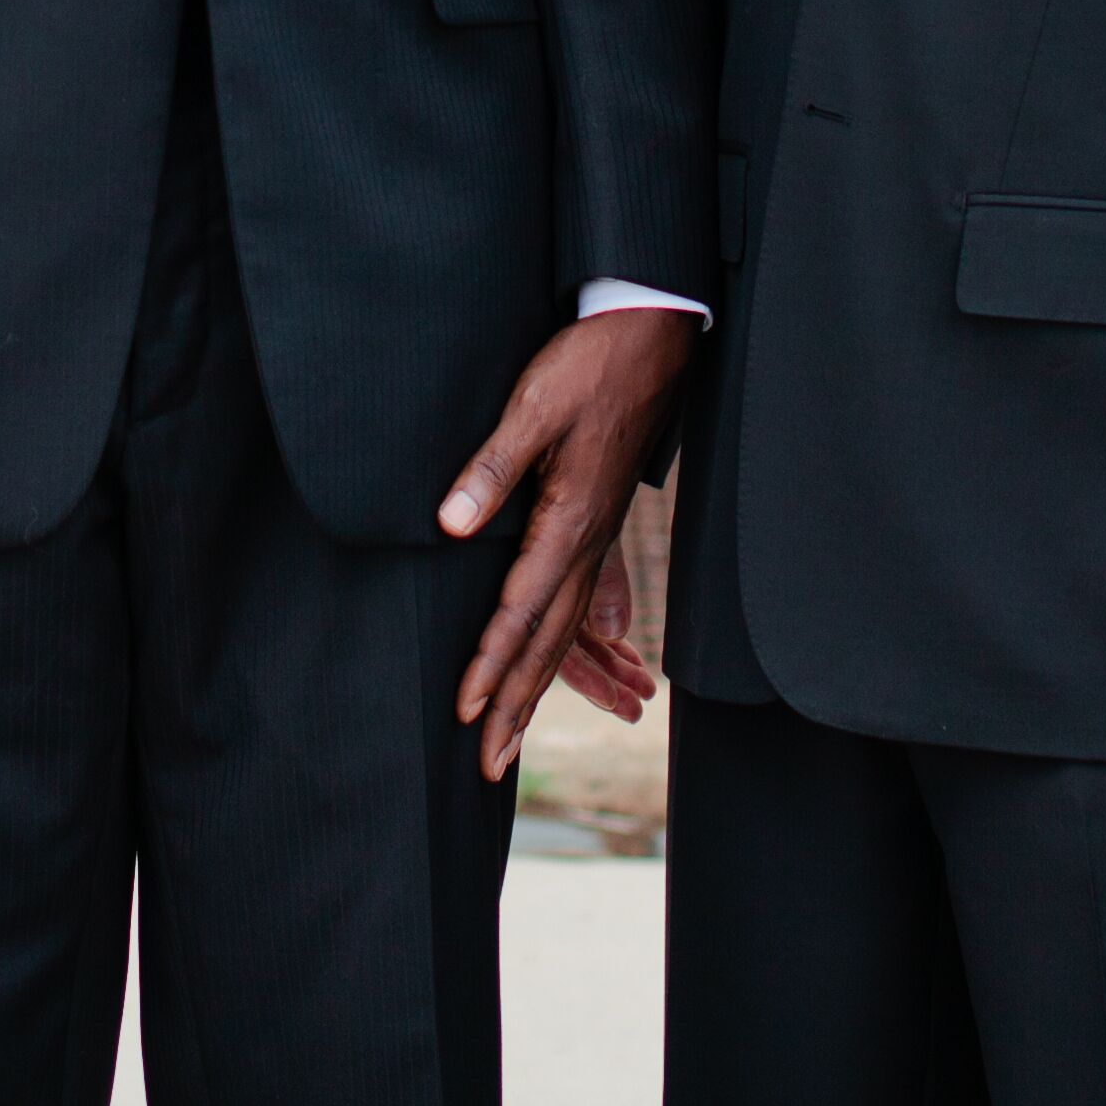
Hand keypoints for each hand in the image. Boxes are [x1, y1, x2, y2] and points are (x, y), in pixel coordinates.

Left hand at [443, 306, 693, 780]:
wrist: (652, 337)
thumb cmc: (590, 365)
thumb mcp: (534, 406)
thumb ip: (493, 467)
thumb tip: (453, 525)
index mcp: (569, 520)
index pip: (521, 610)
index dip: (492, 662)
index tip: (467, 711)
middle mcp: (586, 541)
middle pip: (549, 642)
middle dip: (517, 705)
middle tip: (490, 767)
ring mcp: (597, 536)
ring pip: (564, 630)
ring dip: (536, 687)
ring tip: (511, 738)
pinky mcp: (597, 523)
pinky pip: (575, 604)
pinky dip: (557, 648)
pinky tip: (550, 665)